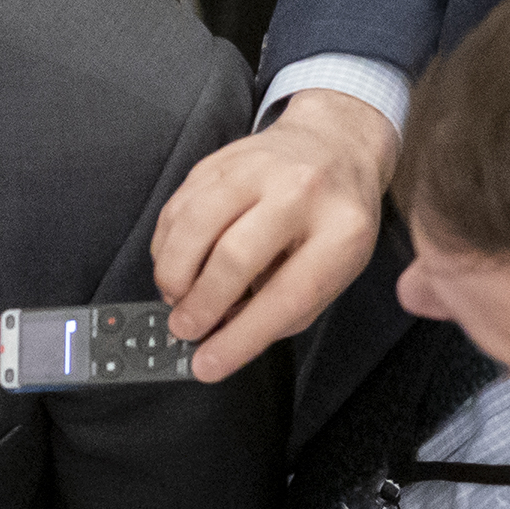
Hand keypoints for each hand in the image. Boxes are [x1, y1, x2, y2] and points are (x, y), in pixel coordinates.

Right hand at [148, 89, 397, 381]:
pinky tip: (176, 265)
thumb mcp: (336, 268)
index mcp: (343, 229)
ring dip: (174, 274)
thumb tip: (223, 339)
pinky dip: (166, 247)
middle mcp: (301, 190)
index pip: (288, 294)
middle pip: (234, 255)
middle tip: (186, 329)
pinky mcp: (219, 160)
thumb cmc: (333, 221)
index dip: (242, 337)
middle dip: (201, 305)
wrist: (334, 143)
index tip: (207, 365)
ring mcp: (256, 167)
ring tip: (177, 297)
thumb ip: (285, 309)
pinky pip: (177, 209)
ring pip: (194, 226)